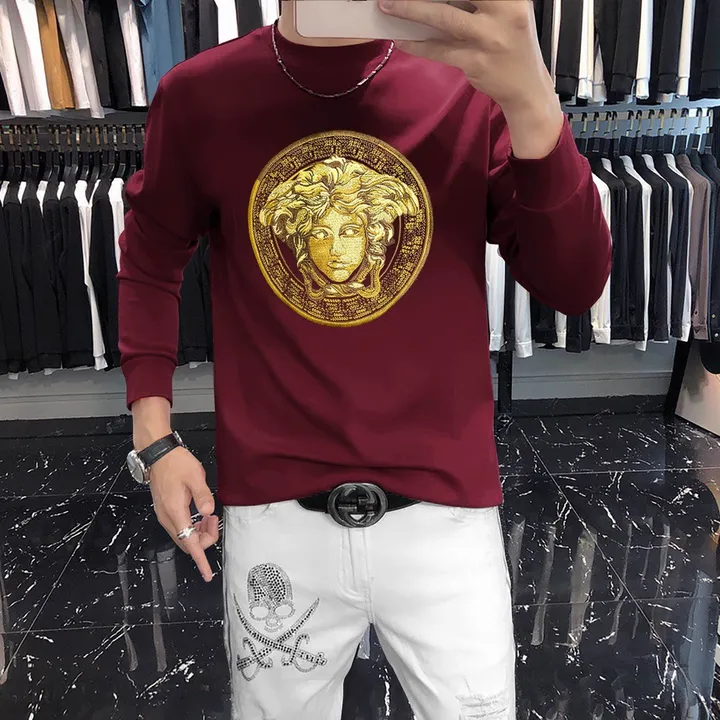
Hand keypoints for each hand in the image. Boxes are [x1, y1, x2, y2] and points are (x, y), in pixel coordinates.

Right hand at [149, 447, 219, 582]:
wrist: (157, 454)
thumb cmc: (175, 463)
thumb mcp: (195, 476)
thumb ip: (202, 495)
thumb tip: (209, 512)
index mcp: (175, 512)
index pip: (189, 543)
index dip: (200, 559)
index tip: (207, 573)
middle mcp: (167, 518)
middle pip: (187, 543)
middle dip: (204, 540)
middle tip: (215, 521)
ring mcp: (164, 515)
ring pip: (183, 537)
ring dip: (198, 533)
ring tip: (210, 517)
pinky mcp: (165, 511)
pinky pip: (179, 528)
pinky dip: (192, 528)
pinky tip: (200, 516)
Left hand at [379, 0, 563, 157]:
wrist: (526, 87)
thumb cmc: (511, 42)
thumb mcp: (506, 12)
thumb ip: (478, 2)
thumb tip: (433, 0)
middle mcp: (504, 12)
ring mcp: (489, 38)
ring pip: (443, 18)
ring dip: (411, 11)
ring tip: (388, 6)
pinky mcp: (475, 62)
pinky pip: (439, 50)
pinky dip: (417, 45)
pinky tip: (401, 40)